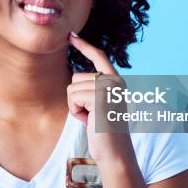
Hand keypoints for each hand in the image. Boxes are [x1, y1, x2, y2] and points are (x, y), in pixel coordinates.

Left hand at [66, 31, 134, 165]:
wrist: (115, 154)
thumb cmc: (103, 131)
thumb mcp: (98, 105)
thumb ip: (92, 89)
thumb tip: (74, 75)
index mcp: (116, 80)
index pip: (99, 56)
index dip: (84, 45)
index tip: (71, 34)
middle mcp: (115, 81)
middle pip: (76, 76)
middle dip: (76, 98)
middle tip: (91, 115)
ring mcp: (108, 88)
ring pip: (71, 88)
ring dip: (75, 106)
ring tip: (91, 118)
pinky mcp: (100, 98)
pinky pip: (72, 97)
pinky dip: (75, 111)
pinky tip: (89, 121)